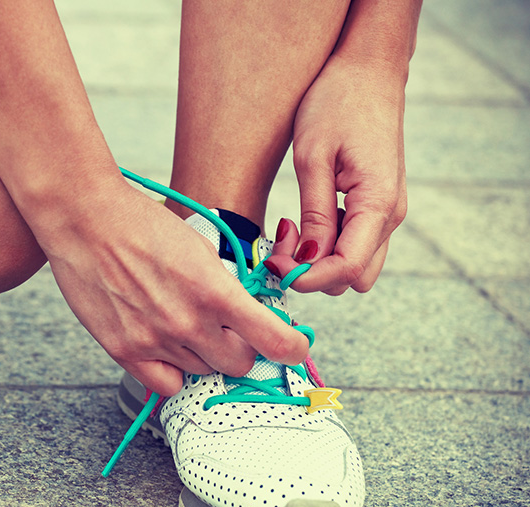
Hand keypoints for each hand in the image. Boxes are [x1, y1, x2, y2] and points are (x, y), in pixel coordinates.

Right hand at [43, 186, 310, 395]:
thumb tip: (246, 316)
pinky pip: (165, 385)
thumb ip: (225, 288)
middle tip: (227, 328)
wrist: (85, 219)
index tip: (291, 346)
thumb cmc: (142, 225)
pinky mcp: (124, 351)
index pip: (275, 342)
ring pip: (202, 371)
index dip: (291, 348)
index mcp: (215, 292)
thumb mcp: (199, 248)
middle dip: (240, 347)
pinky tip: (166, 346)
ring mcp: (155, 341)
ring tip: (181, 321)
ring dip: (202, 353)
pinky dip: (172, 371)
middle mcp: (188, 324)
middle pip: (239, 363)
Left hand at [265, 54, 407, 294]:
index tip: (273, 264)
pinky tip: (304, 220)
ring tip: (289, 229)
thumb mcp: (314, 157)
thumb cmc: (337, 103)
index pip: (347, 268)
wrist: (366, 70)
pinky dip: (327, 244)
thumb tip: (308, 259)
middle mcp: (390, 214)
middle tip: (279, 245)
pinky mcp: (377, 205)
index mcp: (378, 203)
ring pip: (354, 264)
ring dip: (319, 260)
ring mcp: (387, 211)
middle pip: (353, 277)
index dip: (308, 278)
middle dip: (313, 272)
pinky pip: (354, 243)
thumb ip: (315, 213)